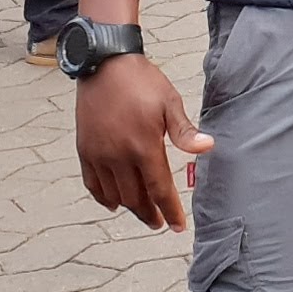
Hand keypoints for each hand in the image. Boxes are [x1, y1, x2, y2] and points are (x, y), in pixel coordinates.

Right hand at [76, 53, 213, 228]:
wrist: (105, 64)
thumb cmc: (142, 81)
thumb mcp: (169, 102)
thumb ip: (185, 131)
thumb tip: (208, 147)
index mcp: (143, 146)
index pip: (159, 190)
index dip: (170, 211)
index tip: (178, 227)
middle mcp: (118, 156)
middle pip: (136, 198)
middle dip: (150, 214)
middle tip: (159, 222)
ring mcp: (99, 155)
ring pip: (115, 195)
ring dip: (130, 207)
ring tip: (142, 211)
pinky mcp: (85, 150)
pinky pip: (92, 185)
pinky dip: (104, 198)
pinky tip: (114, 203)